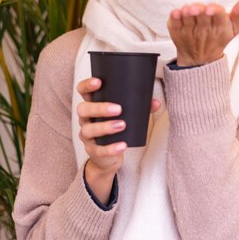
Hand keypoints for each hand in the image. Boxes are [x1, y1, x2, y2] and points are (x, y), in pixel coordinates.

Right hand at [77, 78, 160, 202]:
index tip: (99, 82)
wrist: (108, 157)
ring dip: (105, 127)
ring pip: (88, 130)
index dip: (87, 85)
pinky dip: (111, 148)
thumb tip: (156, 103)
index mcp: (92, 105)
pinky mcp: (92, 151)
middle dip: (100, 108)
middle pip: (83, 109)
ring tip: (122, 125)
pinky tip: (122, 145)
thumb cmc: (116, 130)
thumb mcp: (126, 116)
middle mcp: (85, 119)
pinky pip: (98, 150)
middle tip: (118, 109)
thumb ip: (140, 107)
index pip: (82, 91)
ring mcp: (87, 135)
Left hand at [167, 0, 238, 65]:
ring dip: (187, 14)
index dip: (214, 12)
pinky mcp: (176, 33)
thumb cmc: (219, 37)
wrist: (200, 59)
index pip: (218, 18)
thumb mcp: (234, 28)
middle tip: (196, 8)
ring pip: (188, 20)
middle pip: (201, 17)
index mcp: (220, 27)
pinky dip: (174, 18)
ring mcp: (189, 32)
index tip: (210, 9)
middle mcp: (204, 31)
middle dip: (198, 11)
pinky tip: (176, 13)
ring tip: (188, 10)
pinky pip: (174, 24)